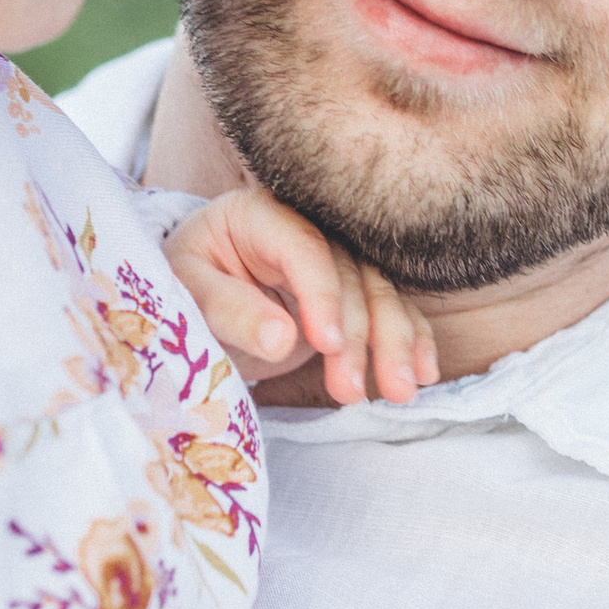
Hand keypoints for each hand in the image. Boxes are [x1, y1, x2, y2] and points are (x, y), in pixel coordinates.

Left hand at [166, 187, 436, 406]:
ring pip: (380, 292)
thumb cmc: (185, 289)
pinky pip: (390, 309)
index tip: (326, 345)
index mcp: (260, 215)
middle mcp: (307, 228)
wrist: (195, 295)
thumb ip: (228, 311)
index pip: (304, 249)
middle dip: (359, 335)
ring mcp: (336, 258)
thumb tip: (282, 339)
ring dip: (394, 343)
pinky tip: (423, 373)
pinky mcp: (353, 290)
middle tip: (353, 391)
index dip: (321, 296)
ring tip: (399, 393)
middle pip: (351, 274)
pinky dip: (410, 339)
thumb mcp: (187, 296)